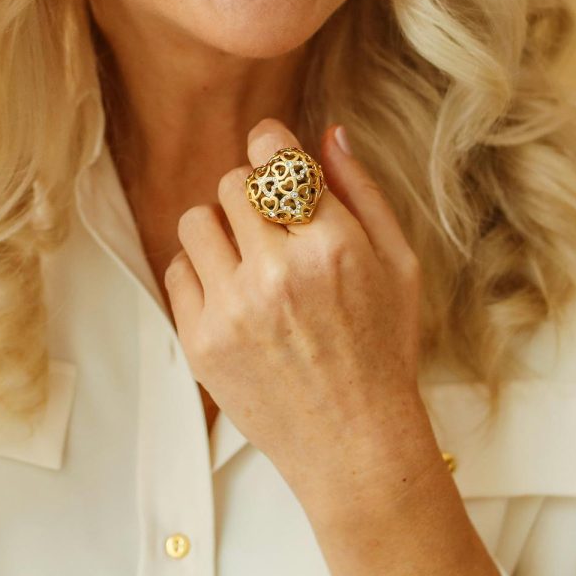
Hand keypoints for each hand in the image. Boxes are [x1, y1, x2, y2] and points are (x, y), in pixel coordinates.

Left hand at [163, 118, 434, 513]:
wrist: (355, 444)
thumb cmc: (384, 350)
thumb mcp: (398, 264)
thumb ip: (361, 191)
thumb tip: (327, 131)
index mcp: (332, 246)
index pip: (275, 157)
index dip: (270, 145)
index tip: (272, 153)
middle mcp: (277, 272)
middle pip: (233, 183)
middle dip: (253, 193)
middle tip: (273, 224)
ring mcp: (233, 309)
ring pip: (196, 219)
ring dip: (222, 228)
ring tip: (249, 257)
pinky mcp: (200, 341)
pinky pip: (177, 268)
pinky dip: (202, 271)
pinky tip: (234, 293)